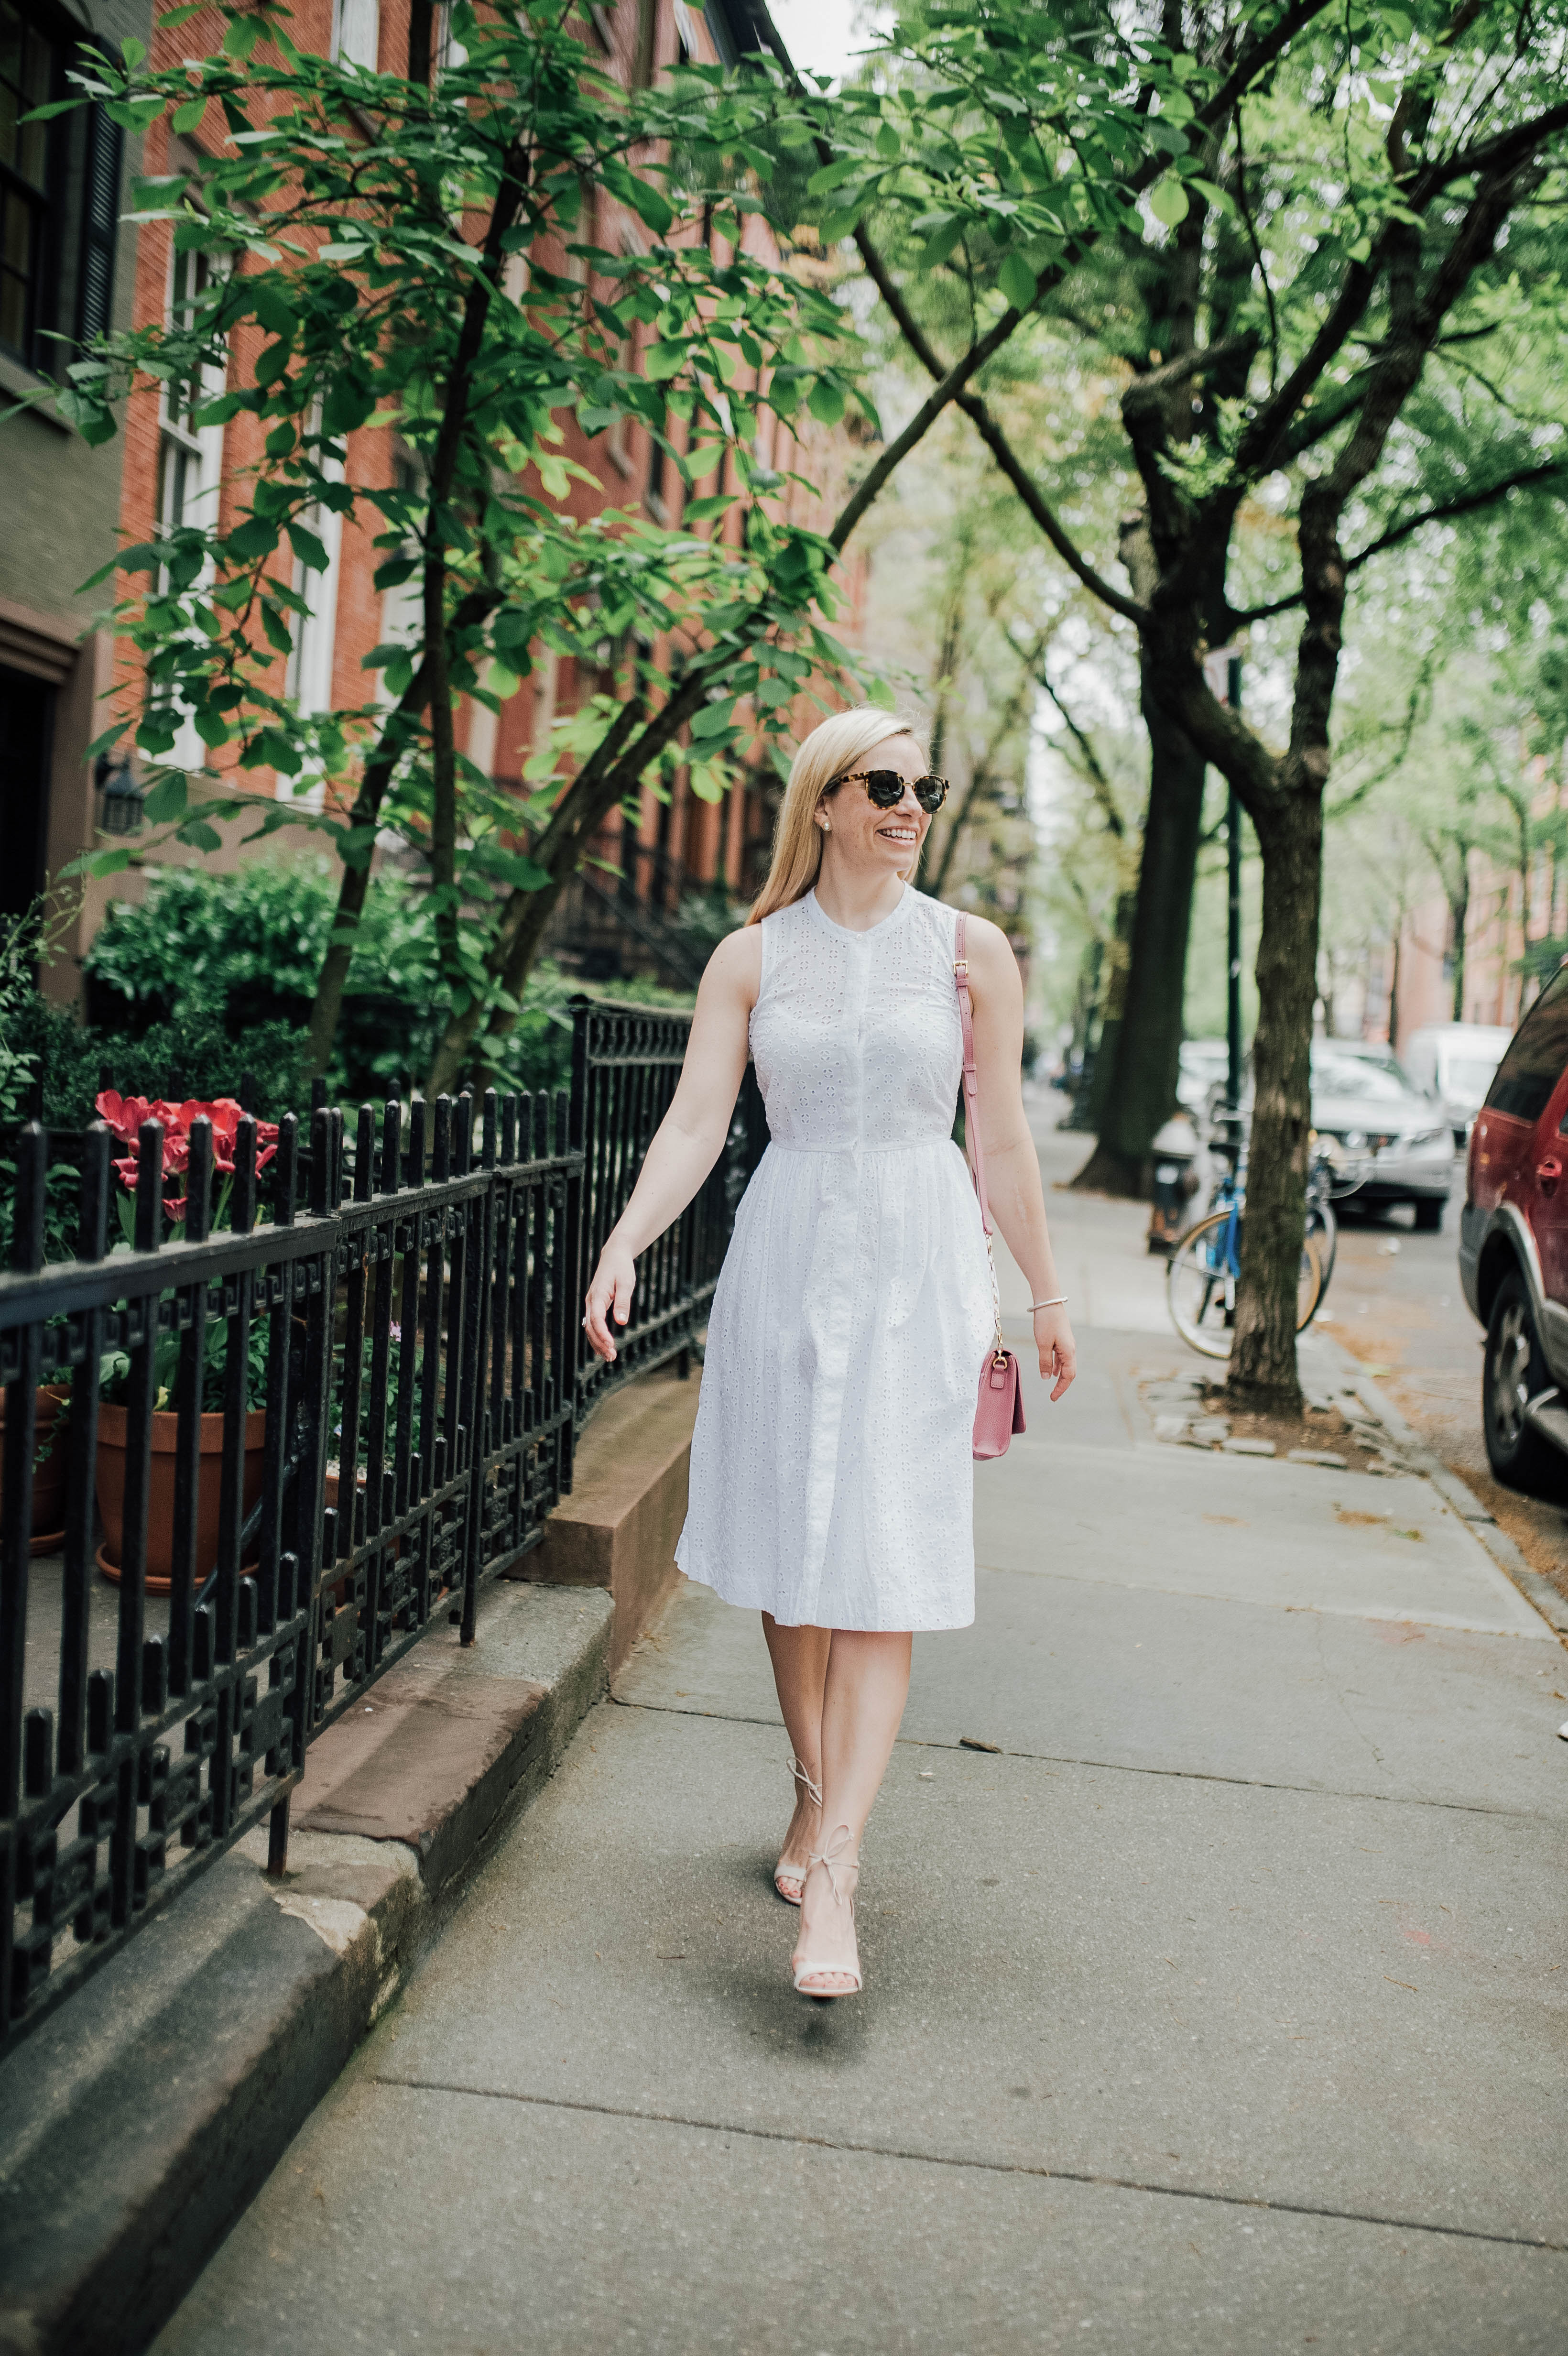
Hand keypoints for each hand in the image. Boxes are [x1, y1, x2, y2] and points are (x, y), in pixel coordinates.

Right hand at [584, 1243, 635, 1361]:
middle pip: (590, 1327)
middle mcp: (591, 1301)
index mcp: (598, 1295)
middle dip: (599, 1343)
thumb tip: (621, 1322)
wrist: (614, 1256)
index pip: (596, 1318)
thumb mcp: (626, 1283)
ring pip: (589, 1328)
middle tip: (612, 1356)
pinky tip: (605, 1347)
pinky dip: (597, 1337)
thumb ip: (623, 1302)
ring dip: (597, 1343)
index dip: (602, 1333)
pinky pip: (593, 1324)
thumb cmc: (621, 1268)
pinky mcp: (595, 1306)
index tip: (611, 1345)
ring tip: (610, 1357)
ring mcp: (591, 1304)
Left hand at [1033, 1304, 1075, 1400]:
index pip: (1068, 1376)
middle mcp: (1071, 1349)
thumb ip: (1044, 1362)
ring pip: (1066, 1365)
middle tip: (1053, 1396)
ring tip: (1053, 1386)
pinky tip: (1052, 1371)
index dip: (1061, 1388)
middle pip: (1069, 1372)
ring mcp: (1067, 1344)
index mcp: (1068, 1352)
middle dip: (1062, 1385)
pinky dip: (1058, 1366)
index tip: (1053, 1398)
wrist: (1049, 1302)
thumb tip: (1046, 1378)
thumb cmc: (1046, 1322)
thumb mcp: (1042, 1344)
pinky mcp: (1062, 1339)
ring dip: (1060, 1376)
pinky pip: (1062, 1357)